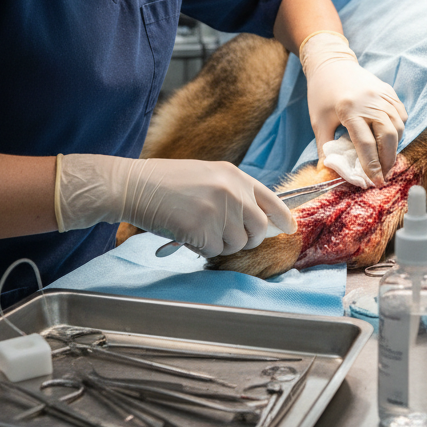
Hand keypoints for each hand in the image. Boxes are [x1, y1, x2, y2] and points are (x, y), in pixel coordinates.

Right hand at [54, 155, 295, 257]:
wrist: (137, 185)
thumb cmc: (168, 182)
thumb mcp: (208, 176)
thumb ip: (234, 192)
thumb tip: (257, 218)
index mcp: (235, 175)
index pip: (271, 200)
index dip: (282, 218)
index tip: (289, 229)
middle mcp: (232, 191)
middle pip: (259, 229)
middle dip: (248, 239)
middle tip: (228, 237)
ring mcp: (219, 210)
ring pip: (237, 244)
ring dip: (221, 245)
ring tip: (200, 230)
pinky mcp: (203, 229)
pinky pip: (214, 251)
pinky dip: (202, 249)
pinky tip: (187, 233)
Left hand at [299, 32, 407, 185]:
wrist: (331, 63)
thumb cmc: (321, 94)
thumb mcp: (318, 122)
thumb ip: (324, 148)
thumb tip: (328, 173)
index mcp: (349, 109)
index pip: (365, 144)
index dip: (372, 166)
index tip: (375, 182)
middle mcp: (369, 101)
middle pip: (388, 136)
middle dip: (388, 160)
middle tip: (383, 174)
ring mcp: (382, 95)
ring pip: (398, 126)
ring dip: (394, 146)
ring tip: (386, 160)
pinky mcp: (388, 91)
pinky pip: (400, 114)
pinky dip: (398, 129)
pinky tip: (389, 138)